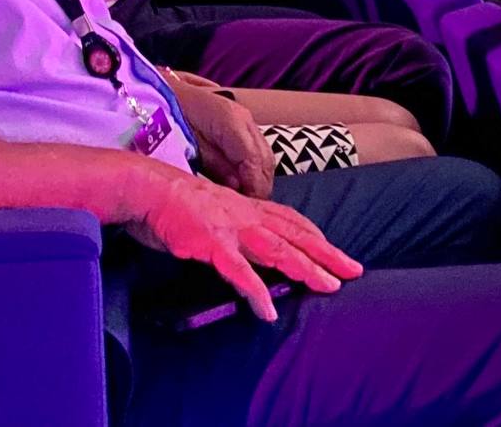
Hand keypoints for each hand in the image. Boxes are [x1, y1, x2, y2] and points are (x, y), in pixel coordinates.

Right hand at [128, 173, 362, 321]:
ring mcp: (230, 228)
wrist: (146, 187)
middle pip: (295, 234)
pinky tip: (267, 312)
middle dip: (327, 254)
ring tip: (328, 287)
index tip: (334, 250)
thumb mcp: (210, 210)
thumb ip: (229, 224)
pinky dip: (255, 291)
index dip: (314, 235)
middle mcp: (245, 214)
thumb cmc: (172, 202)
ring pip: (277, 249)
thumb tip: (239, 244)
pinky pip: (238, 271)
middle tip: (354, 271)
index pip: (289, 219)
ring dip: (306, 268)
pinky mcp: (211, 243)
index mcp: (245, 206)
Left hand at [167, 77, 273, 198]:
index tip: (250, 210)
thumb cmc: (167, 118)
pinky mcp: (240, 121)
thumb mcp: (188, 146)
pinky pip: (256, 148)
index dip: (255, 189)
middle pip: (265, 160)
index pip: (255, 162)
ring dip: (259, 178)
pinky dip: (254, 168)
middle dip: (260, 187)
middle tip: (249, 209)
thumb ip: (215, 165)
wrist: (157, 92)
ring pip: (264, 155)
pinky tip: (243, 183)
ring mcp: (244, 117)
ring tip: (247, 199)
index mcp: (232, 121)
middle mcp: (244, 118)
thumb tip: (237, 186)